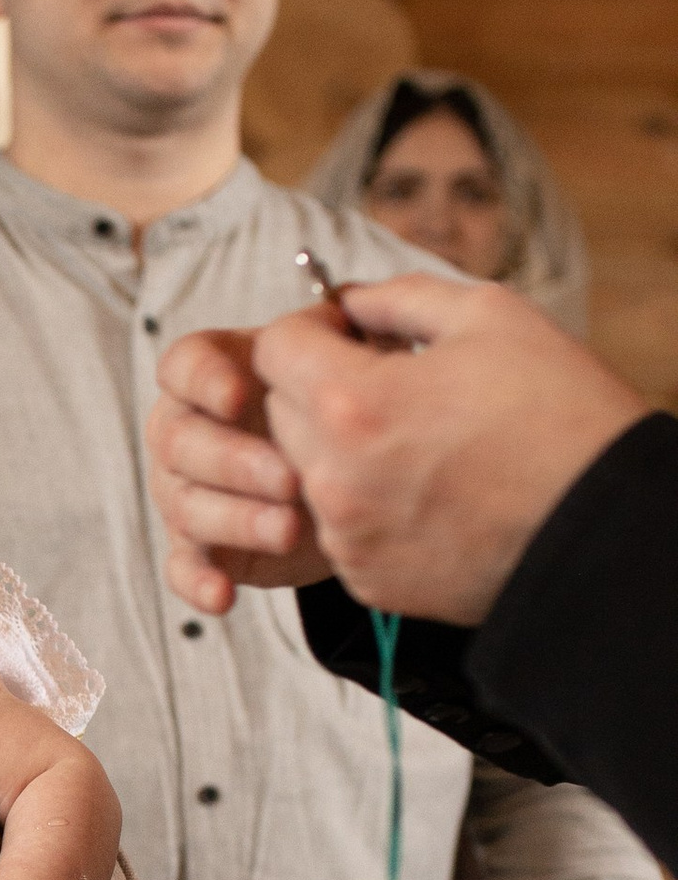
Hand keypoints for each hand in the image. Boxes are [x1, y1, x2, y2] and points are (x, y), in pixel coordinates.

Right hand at [148, 326, 330, 616]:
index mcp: (217, 376)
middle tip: (292, 477)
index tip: (240, 396)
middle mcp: (189, 431)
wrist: (363, 479)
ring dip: (234, 518)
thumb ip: (334, 338)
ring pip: (184, 504)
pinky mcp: (203, 547)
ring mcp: (188, 491)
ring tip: (290, 529)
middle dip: (234, 460)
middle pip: (179, 439)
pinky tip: (224, 597)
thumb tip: (329, 325)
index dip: (204, 380)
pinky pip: (181, 567)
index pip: (183, 365)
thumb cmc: (349, 409)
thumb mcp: (355, 361)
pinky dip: (197, 583)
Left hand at [251, 276, 646, 625]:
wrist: (603, 525)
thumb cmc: (558, 413)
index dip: (309, 330)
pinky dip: (366, 504)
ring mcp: (346, 537)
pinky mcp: (367, 580)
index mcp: (352, 404)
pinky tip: (427, 491)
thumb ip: (399, 298)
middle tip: (391, 384)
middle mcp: (333, 478)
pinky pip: (339, 527)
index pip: (276, 349)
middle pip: (281, 411)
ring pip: (306, 472)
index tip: (348, 333)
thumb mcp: (489, 317)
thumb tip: (350, 300)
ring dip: (340, 449)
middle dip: (320, 387)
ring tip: (417, 441)